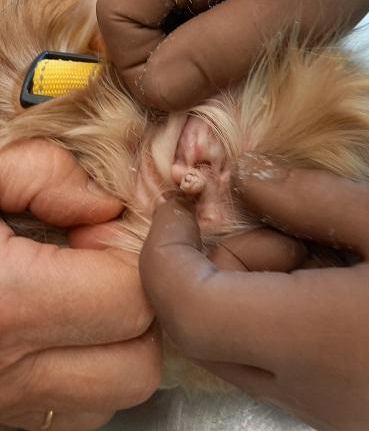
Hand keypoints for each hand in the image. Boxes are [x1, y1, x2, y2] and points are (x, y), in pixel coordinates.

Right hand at [0, 140, 161, 430]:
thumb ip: (42, 176)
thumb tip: (103, 207)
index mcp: (8, 304)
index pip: (130, 298)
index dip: (131, 257)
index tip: (98, 233)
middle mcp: (8, 374)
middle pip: (138, 361)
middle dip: (139, 306)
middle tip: (98, 265)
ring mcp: (3, 409)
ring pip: (113, 396)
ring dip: (117, 344)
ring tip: (78, 296)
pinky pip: (73, 413)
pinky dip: (85, 373)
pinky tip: (54, 329)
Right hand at [98, 0, 368, 110]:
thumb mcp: (277, 21)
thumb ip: (210, 54)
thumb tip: (151, 89)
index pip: (118, 8)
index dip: (135, 61)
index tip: (180, 93)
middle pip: (133, 13)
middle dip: (160, 60)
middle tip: (206, 87)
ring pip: (157, 19)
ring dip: (182, 55)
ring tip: (225, 71)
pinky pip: (184, 16)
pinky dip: (198, 45)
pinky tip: (231, 54)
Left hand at [139, 165, 368, 430]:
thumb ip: (307, 196)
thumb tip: (239, 176)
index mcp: (327, 338)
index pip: (194, 310)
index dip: (164, 253)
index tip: (177, 204)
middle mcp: (307, 394)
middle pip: (202, 329)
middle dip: (212, 262)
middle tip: (273, 219)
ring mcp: (315, 414)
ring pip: (228, 345)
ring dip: (245, 284)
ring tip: (316, 248)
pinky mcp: (326, 414)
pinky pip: (262, 359)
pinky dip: (269, 309)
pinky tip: (324, 279)